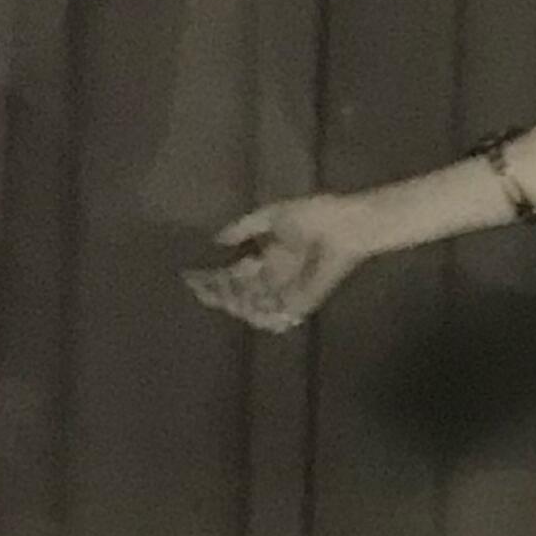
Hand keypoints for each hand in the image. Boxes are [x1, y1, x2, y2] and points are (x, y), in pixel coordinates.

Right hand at [184, 193, 372, 333]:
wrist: (344, 227)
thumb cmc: (313, 216)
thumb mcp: (271, 216)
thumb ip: (244, 227)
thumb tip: (217, 238)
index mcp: (264, 261)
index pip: (230, 277)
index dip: (210, 279)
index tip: (191, 276)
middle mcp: (272, 281)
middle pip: (236, 296)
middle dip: (217, 293)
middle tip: (202, 285)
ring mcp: (285, 294)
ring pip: (250, 309)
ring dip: (234, 302)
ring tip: (224, 290)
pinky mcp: (301, 304)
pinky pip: (275, 319)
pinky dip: (259, 316)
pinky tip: (245, 304)